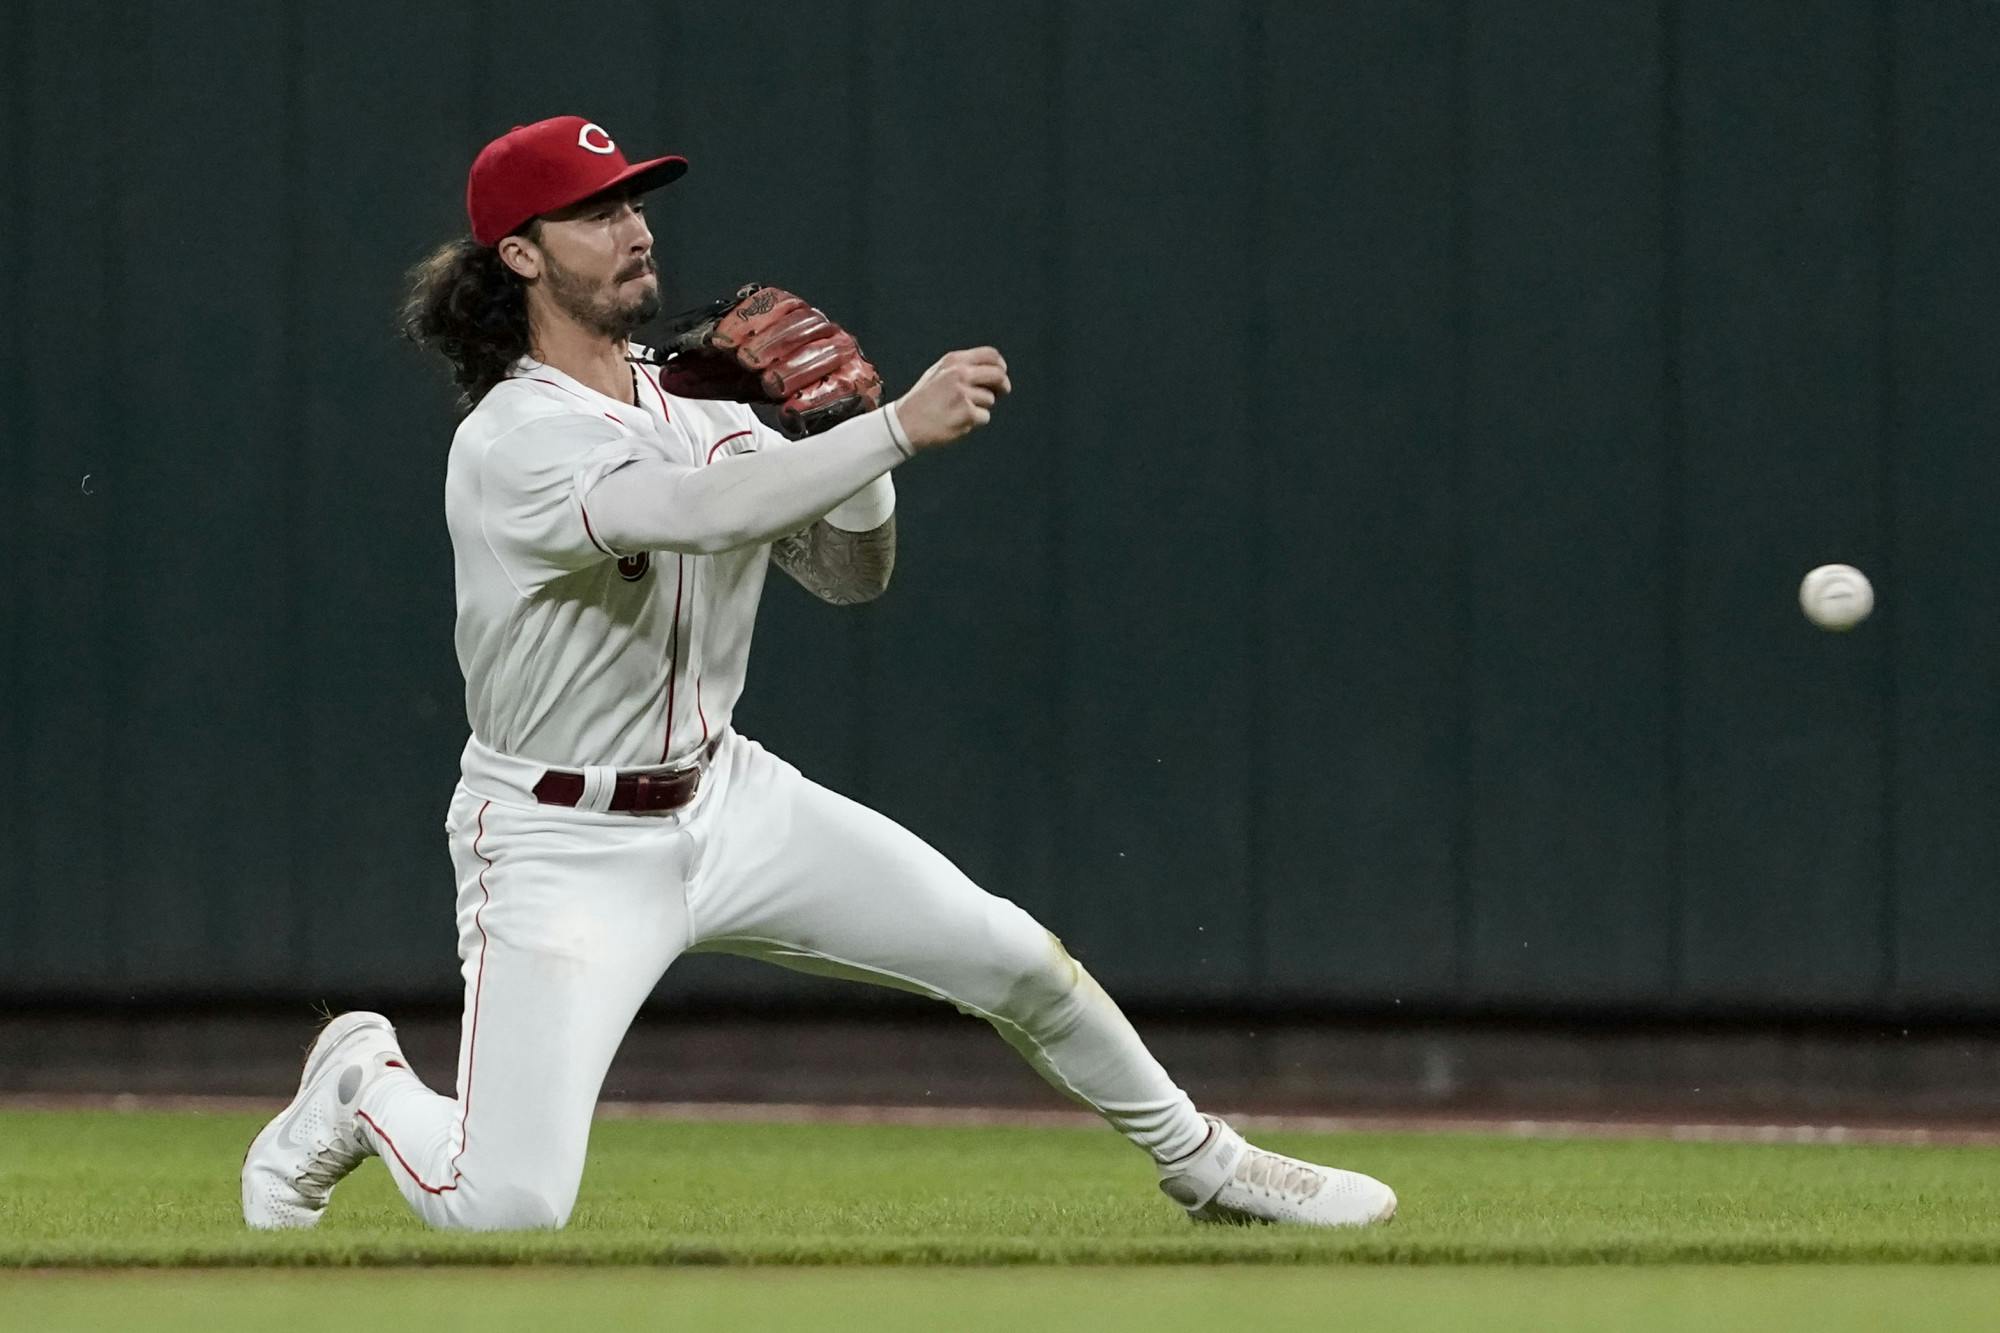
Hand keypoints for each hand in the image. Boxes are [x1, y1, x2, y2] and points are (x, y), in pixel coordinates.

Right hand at [892, 348, 1010, 449]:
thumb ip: (962, 367)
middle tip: (1002, 392)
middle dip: (1003, 385)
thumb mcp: (938, 373)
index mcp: (954, 361)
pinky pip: (984, 417)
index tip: (1001, 374)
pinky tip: (957, 421)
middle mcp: (959, 373)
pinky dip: (975, 421)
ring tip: (958, 410)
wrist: (904, 423)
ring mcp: (963, 393)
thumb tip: (993, 370)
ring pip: (990, 400)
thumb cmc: (923, 400)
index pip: (991, 355)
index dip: (1000, 366)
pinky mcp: (967, 413)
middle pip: (998, 375)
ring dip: (981, 407)